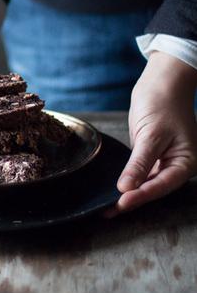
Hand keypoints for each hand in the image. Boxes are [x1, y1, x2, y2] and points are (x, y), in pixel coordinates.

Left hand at [105, 51, 196, 216]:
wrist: (162, 81)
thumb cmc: (162, 103)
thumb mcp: (151, 134)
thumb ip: (139, 163)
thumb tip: (127, 188)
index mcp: (186, 163)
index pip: (162, 186)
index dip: (141, 196)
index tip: (121, 203)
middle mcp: (177, 165)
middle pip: (153, 188)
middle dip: (132, 199)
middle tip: (107, 210)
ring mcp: (163, 161)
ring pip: (145, 183)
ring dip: (127, 192)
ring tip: (105, 205)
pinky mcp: (150, 155)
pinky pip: (139, 172)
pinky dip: (128, 180)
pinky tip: (112, 188)